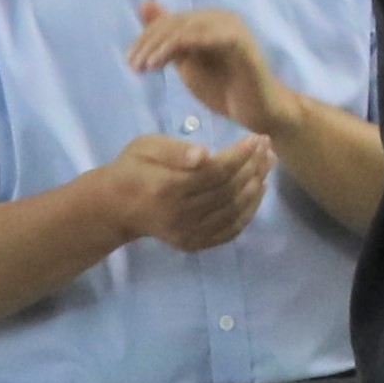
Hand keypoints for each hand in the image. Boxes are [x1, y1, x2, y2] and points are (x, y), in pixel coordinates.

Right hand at [100, 129, 271, 254]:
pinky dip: (248, 212)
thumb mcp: (145, 147)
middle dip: (254, 167)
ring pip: (234, 212)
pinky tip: (258, 192)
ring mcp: (188, 234)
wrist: (115, 207)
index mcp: (168, 189)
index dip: (241, 155)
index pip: (217, 172)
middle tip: (268, 148)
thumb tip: (205, 155)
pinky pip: (229, 231)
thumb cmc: (132, 169)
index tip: (257, 138)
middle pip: (229, 191)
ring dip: (256, 188)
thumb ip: (175, 150)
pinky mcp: (193, 244)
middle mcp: (181, 216)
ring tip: (267, 165)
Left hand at [130, 1, 292, 137]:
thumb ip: (169, 39)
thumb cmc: (225, 89)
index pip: (170, 21)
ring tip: (144, 66)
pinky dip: (180, 47)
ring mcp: (232, 28)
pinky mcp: (240, 42)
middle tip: (133, 65)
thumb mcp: (188, 64)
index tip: (130, 61)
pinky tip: (161, 63)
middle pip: (176, 22)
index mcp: (210, 20)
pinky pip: (206, 38)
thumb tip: (144, 4)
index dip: (146, 38)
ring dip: (160, 46)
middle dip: (149, 43)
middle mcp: (221, 17)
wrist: (258, 112)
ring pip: (187, 28)